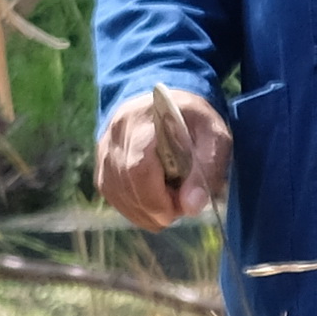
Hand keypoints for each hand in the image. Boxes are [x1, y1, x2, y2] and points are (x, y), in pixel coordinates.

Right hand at [95, 84, 228, 227]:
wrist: (165, 104)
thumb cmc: (194, 121)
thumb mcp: (215, 136)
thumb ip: (208, 168)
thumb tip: (191, 207)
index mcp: (146, 120)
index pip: (139, 166)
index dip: (156, 198)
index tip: (178, 211)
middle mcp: (117, 131)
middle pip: (126, 182)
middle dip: (153, 207)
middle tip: (178, 210)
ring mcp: (104, 146)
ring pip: (115, 191)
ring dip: (142, 211)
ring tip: (167, 208)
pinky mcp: (101, 161)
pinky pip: (110, 192)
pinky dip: (131, 208)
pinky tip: (150, 209)